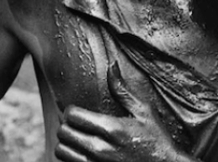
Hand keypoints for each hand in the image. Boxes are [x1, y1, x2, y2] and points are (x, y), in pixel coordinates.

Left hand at [55, 63, 195, 161]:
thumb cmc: (156, 139)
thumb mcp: (143, 111)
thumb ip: (122, 90)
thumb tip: (112, 65)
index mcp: (112, 129)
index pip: (72, 115)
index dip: (71, 110)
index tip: (79, 111)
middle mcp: (101, 149)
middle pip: (63, 132)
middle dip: (67, 125)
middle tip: (77, 124)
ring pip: (61, 151)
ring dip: (66, 143)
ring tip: (77, 138)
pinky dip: (71, 156)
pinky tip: (81, 151)